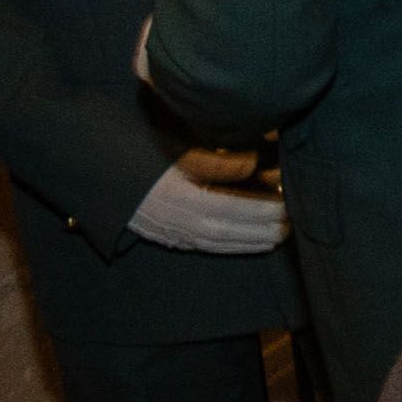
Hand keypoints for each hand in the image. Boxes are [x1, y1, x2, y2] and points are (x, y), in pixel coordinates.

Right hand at [131, 162, 286, 254]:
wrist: (109, 180)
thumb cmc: (148, 159)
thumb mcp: (180, 153)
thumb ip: (216, 161)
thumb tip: (253, 163)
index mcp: (178, 198)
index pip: (227, 208)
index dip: (258, 210)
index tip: (285, 204)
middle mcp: (177, 221)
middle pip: (227, 231)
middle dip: (262, 230)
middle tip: (292, 223)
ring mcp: (174, 233)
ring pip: (220, 243)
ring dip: (253, 241)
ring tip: (282, 234)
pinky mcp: (174, 240)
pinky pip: (210, 248)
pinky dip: (237, 246)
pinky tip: (259, 243)